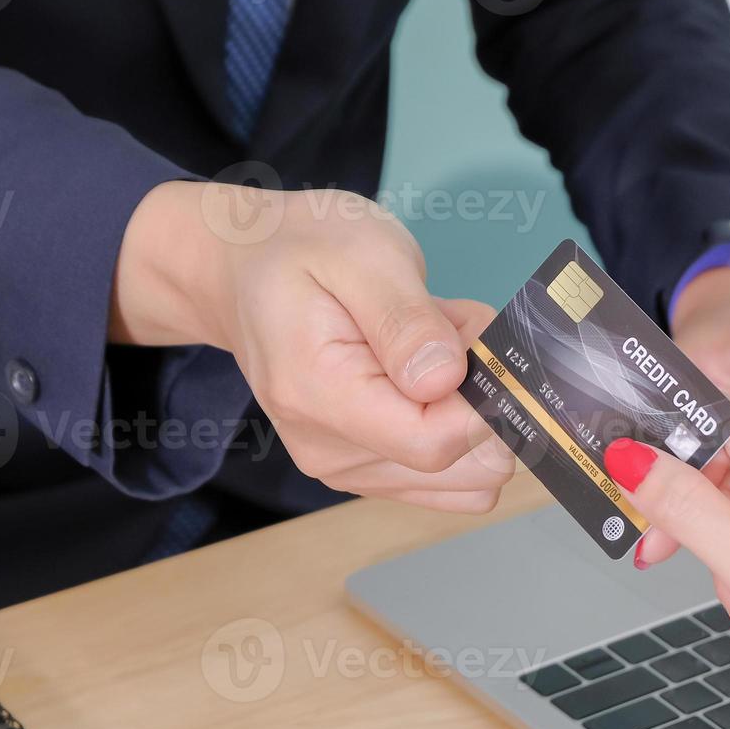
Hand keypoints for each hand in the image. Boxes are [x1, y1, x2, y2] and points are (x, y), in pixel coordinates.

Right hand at [111, 181, 513, 512]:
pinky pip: (447, 476)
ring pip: (466, 479)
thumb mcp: (362, 253)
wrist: (244, 272)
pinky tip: (425, 373)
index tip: (476, 336)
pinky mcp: (365, 472)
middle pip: (461, 471)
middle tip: (449, 332)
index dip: (486, 397)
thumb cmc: (301, 250)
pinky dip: (456, 423)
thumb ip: (406, 319)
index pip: (436, 443)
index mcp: (321, 397)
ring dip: (473, 410)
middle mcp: (329, 452)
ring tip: (431, 347)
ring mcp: (346, 469)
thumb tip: (448, 379)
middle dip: (484, 400)